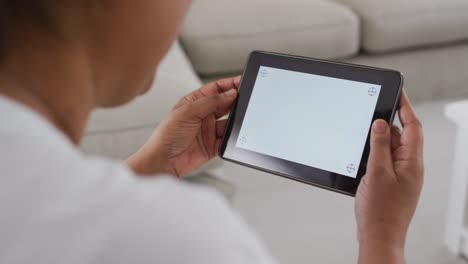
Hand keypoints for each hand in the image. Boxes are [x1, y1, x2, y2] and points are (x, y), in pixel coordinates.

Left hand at [126, 76, 239, 176]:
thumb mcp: (187, 112)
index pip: (216, 89)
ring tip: (239, 120)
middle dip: (236, 101)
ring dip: (235, 121)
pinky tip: (231, 136)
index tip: (241, 83)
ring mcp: (208, 130)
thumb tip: (229, 93)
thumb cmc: (166, 136)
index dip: (229, 85)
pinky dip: (232, 138)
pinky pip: (228, 140)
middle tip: (246, 100)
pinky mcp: (213, 145)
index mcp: (194, 102)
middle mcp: (202, 115)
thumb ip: (210, 102)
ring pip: (229, 122)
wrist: (163, 161)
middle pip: (225, 104)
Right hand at [355, 90, 423, 263]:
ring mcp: (398, 175)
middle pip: (398, 136)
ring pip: (387, 149)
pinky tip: (361, 160)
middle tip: (368, 116)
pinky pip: (381, 161)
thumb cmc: (381, 212)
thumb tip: (381, 124)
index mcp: (412, 163)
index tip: (398, 92)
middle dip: (384, 126)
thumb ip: (379, 146)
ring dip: (375, 143)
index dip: (405, 107)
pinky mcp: (388, 182)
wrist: (378, 235)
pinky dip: (371, 156)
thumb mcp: (377, 172)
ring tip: (361, 144)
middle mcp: (408, 167)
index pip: (412, 127)